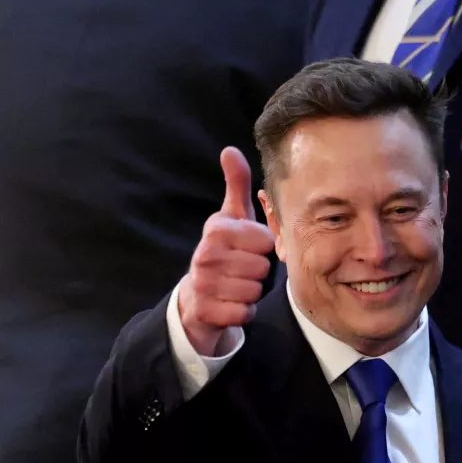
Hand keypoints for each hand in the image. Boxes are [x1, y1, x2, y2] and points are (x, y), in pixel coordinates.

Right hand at [178, 147, 275, 355]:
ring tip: (236, 285)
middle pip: (263, 268)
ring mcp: (204, 284)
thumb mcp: (230, 217)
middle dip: (258, 272)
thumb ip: (236, 185)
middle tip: (241, 270)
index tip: (247, 249)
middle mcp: (206, 255)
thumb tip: (231, 150)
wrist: (195, 296)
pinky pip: (245, 312)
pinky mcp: (207, 312)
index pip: (266, 241)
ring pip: (256, 291)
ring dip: (252, 292)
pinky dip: (243, 311)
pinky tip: (231, 303)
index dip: (263, 248)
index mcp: (216, 230)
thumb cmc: (223, 252)